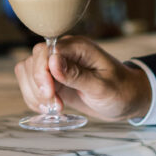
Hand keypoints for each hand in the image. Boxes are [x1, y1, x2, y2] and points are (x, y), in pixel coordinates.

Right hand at [15, 36, 151, 121]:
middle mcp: (64, 53)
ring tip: (54, 108)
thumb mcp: (102, 87)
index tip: (50, 94)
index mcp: (78, 48)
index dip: (41, 73)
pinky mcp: (53, 79)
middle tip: (56, 105)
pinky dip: (34, 99)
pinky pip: (31, 84)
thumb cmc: (121, 91)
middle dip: (37, 86)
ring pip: (27, 72)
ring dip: (34, 93)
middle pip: (32, 61)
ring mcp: (56, 66)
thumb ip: (76, 75)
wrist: (128, 100)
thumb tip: (53, 61)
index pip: (45, 51)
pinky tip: (50, 108)